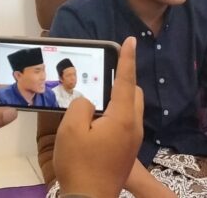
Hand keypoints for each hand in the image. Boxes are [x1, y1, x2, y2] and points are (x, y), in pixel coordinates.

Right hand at [54, 37, 144, 196]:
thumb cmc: (80, 165)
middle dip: (121, 81)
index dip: (127, 59)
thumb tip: (88, 102)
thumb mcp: (71, 130)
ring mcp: (133, 140)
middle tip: (101, 77)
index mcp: (124, 117)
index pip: (127, 80)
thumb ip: (80, 105)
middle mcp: (134, 126)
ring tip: (95, 99)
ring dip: (117, 100)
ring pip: (130, 110)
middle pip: (134, 94)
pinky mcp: (127, 151)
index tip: (130, 40)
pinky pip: (125, 123)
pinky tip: (95, 121)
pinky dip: (114, 115)